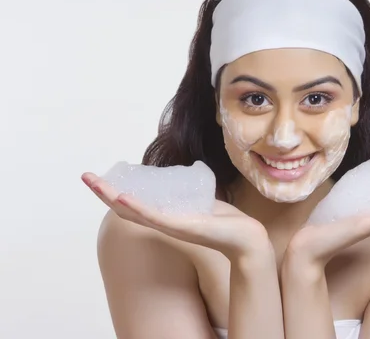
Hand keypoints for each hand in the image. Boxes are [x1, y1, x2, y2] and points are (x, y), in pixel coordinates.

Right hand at [81, 172, 270, 260]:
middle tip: (85, 177)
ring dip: (112, 197)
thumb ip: (189, 191)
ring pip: (134, 212)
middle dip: (103, 192)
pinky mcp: (182, 227)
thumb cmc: (224, 221)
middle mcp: (163, 223)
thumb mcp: (202, 200)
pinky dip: (138, 207)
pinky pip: (155, 217)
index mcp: (166, 216)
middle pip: (125, 208)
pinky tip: (123, 198)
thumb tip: (188, 171)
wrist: (245, 238)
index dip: (113, 192)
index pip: (132, 203)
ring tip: (94, 183)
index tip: (97, 178)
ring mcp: (170, 226)